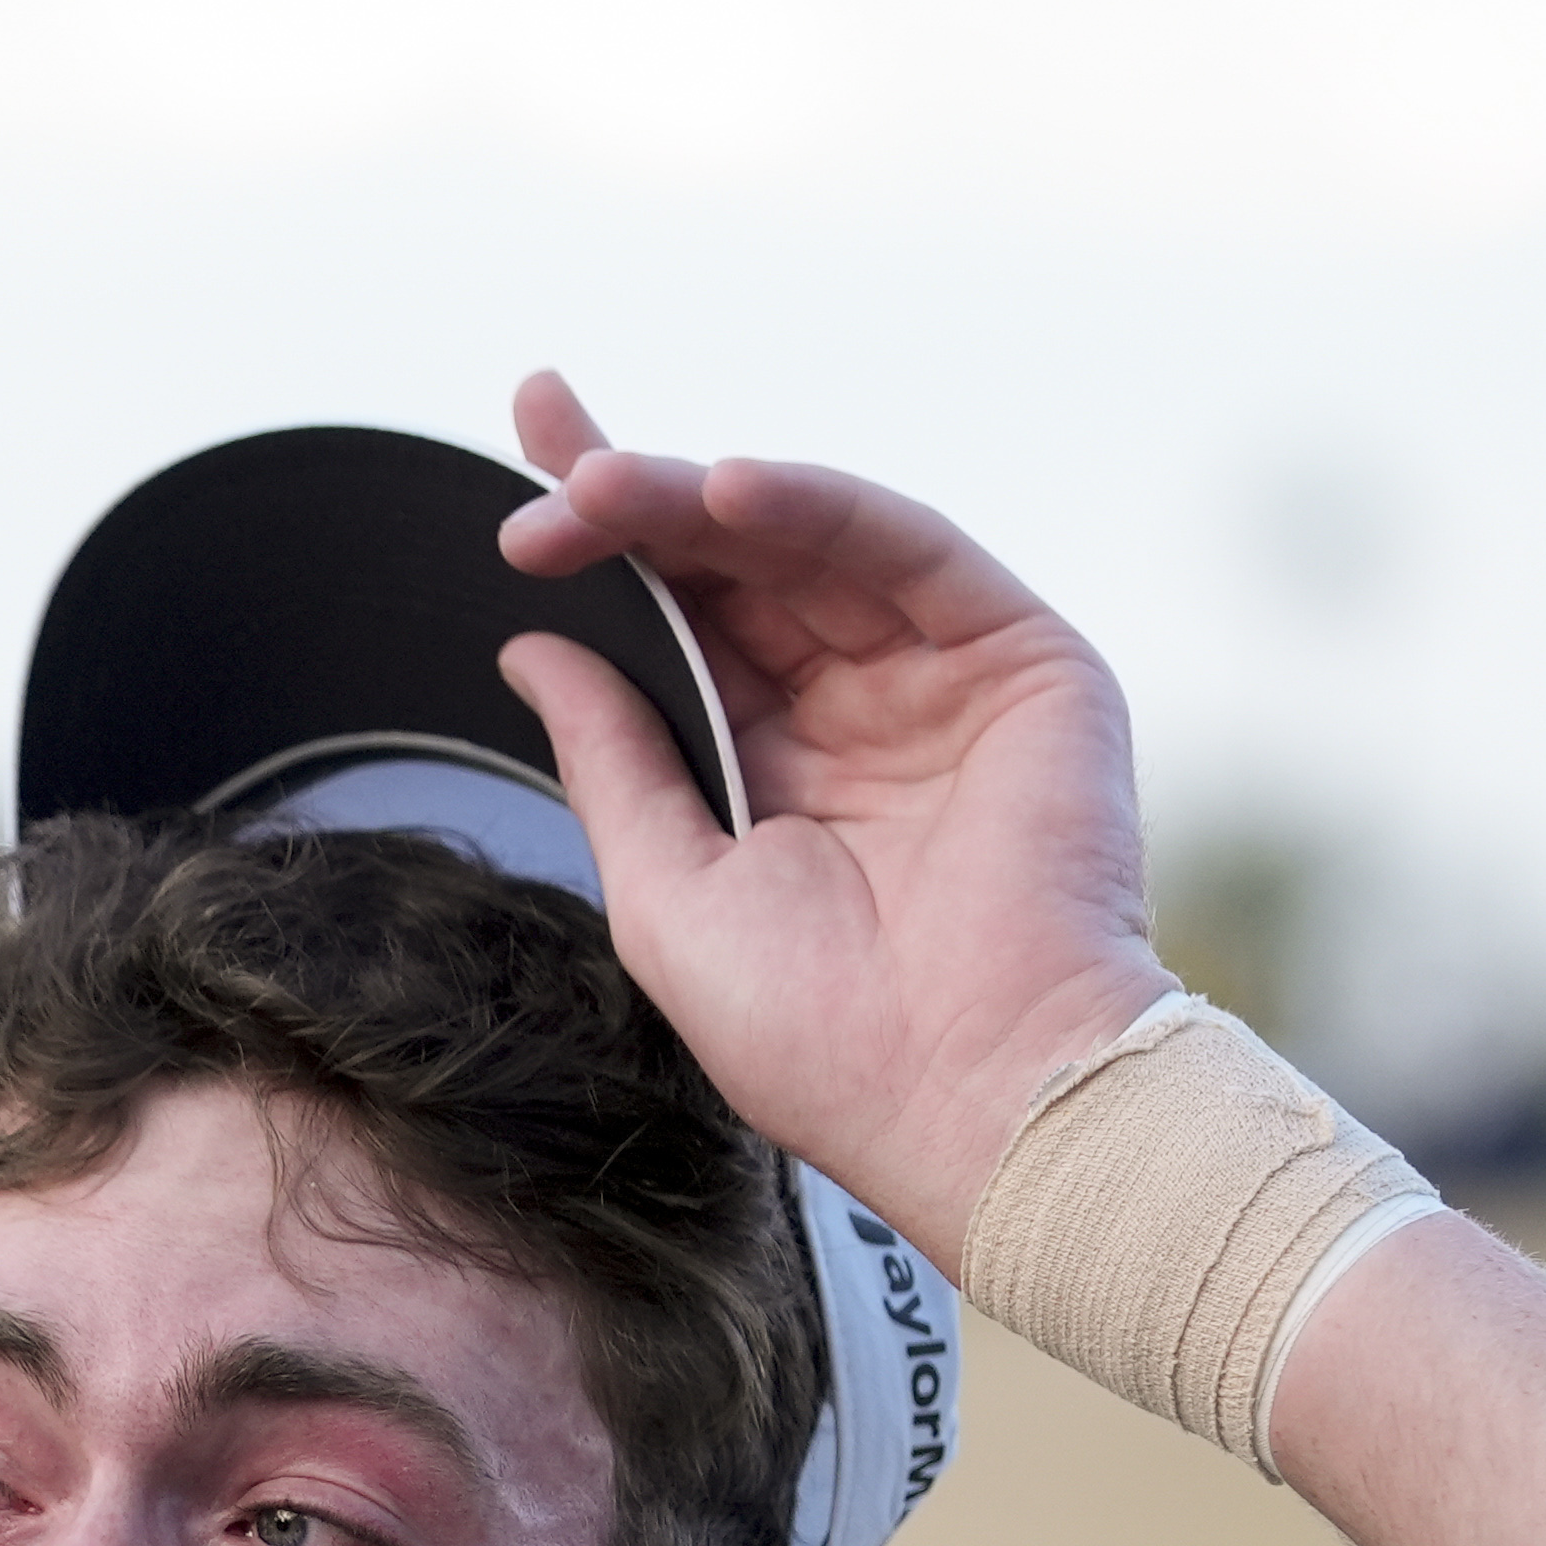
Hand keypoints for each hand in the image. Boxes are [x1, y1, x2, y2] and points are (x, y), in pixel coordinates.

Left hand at [488, 371, 1170, 1270]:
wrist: (969, 1097)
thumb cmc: (822, 1037)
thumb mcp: (667, 888)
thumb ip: (611, 759)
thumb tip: (533, 649)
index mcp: (778, 770)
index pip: (683, 628)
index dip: (609, 551)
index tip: (521, 491)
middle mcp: (861, 710)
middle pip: (734, 565)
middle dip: (633, 499)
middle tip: (542, 448)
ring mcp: (943, 679)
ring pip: (805, 544)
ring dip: (694, 501)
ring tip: (598, 486)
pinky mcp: (1025, 661)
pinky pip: (905, 550)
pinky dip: (816, 507)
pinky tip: (723, 492)